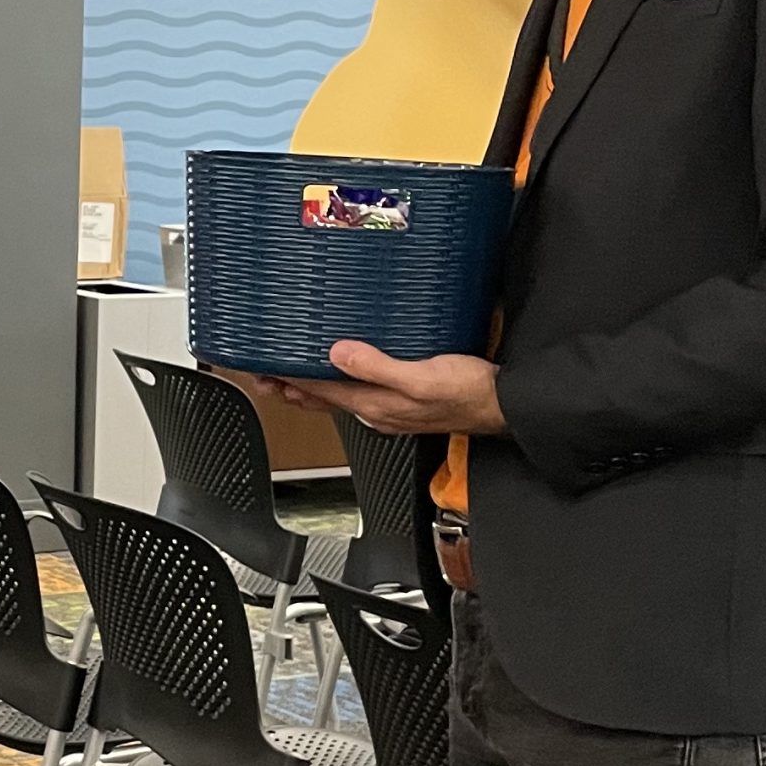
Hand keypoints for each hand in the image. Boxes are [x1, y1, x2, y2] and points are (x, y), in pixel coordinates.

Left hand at [255, 340, 504, 437]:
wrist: (504, 405)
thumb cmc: (470, 392)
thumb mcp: (422, 377)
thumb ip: (378, 366)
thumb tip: (338, 354)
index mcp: (376, 405)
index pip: (321, 391)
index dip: (289, 379)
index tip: (263, 370)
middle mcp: (378, 411)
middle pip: (323, 399)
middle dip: (290, 389)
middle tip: (261, 378)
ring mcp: (390, 409)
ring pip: (338, 399)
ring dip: (310, 389)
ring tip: (286, 380)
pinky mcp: (404, 401)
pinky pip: (360, 393)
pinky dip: (340, 386)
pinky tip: (341, 377)